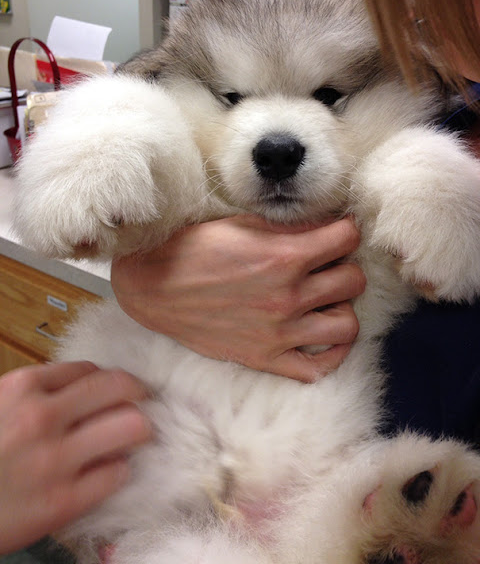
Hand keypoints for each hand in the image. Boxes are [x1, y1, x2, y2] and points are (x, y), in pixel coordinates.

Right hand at [0, 361, 152, 553]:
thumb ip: (36, 394)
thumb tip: (83, 389)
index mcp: (22, 387)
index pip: (90, 369)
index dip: (109, 380)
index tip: (116, 390)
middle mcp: (41, 416)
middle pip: (119, 387)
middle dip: (137, 394)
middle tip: (142, 404)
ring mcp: (54, 459)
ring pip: (130, 426)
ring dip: (137, 431)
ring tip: (134, 437)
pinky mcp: (62, 502)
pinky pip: (117, 474)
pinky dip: (119, 471)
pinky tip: (109, 472)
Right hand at [111, 215, 364, 381]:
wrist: (154, 286)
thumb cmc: (194, 248)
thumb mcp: (243, 224)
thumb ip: (289, 228)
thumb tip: (324, 225)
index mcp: (285, 256)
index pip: (348, 238)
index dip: (345, 229)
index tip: (337, 230)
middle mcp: (289, 296)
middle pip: (354, 280)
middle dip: (345, 265)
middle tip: (327, 264)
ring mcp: (280, 332)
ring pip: (347, 325)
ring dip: (341, 308)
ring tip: (325, 299)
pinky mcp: (266, 358)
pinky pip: (318, 368)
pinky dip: (329, 353)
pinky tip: (320, 334)